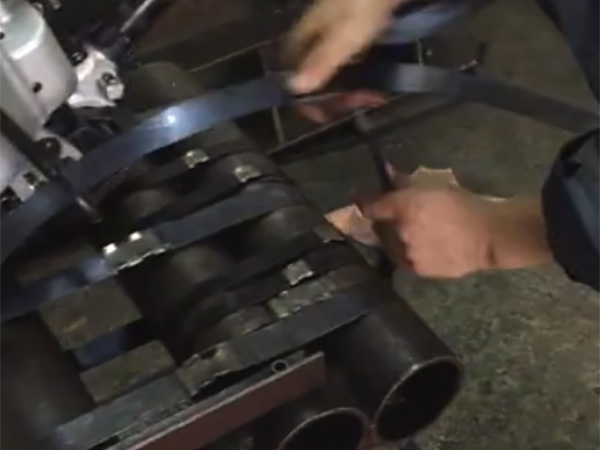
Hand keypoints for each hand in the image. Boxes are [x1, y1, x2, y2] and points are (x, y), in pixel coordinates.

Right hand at [286, 0, 403, 93]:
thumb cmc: (365, 2)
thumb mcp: (345, 36)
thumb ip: (321, 62)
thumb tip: (293, 88)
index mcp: (307, 34)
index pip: (292, 70)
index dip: (302, 95)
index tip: (322, 114)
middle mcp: (319, 33)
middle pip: (317, 73)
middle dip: (334, 95)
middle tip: (359, 104)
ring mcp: (342, 29)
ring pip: (338, 68)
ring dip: (352, 88)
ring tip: (375, 97)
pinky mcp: (363, 26)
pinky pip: (357, 60)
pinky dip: (366, 74)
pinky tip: (381, 81)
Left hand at [327, 167, 551, 277]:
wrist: (490, 235)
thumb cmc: (465, 204)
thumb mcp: (434, 186)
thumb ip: (406, 182)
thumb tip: (388, 172)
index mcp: (403, 208)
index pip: (371, 207)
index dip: (364, 202)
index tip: (361, 200)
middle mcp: (400, 233)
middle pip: (381, 228)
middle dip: (387, 222)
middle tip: (401, 217)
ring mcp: (408, 255)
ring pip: (394, 246)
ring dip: (400, 239)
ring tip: (420, 234)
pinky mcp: (419, 271)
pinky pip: (408, 259)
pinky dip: (413, 252)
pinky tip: (429, 246)